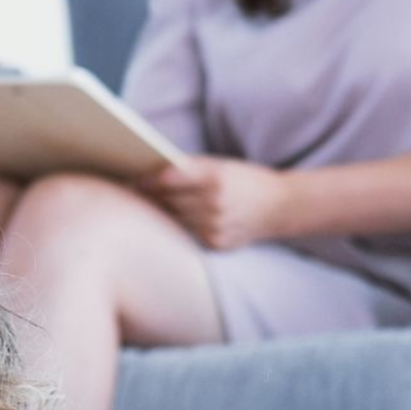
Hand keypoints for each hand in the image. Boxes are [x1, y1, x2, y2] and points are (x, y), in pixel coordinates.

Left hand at [140, 154, 291, 249]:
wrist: (281, 206)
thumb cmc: (245, 180)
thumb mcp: (222, 166)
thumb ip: (190, 169)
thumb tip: (152, 174)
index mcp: (215, 178)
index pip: (168, 180)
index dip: (145, 181)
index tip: (129, 179)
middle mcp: (214, 203)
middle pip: (167, 201)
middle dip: (148, 196)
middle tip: (128, 192)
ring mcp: (215, 226)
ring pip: (175, 219)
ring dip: (161, 212)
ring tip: (145, 206)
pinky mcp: (216, 243)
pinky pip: (188, 233)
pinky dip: (180, 226)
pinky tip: (172, 221)